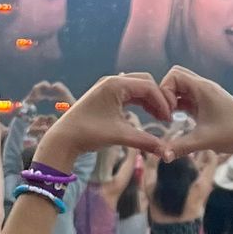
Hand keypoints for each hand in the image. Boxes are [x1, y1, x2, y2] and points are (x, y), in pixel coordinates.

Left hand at [34, 72, 172, 169]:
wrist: (63, 139)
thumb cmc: (88, 134)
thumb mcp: (120, 136)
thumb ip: (145, 141)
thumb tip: (166, 152)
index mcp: (115, 84)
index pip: (148, 86)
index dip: (162, 102)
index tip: (169, 119)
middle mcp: (112, 81)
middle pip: (145, 82)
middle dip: (158, 98)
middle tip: (166, 117)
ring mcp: (108, 87)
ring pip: (137, 88)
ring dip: (149, 101)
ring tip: (159, 118)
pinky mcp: (105, 95)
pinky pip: (128, 94)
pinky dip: (140, 102)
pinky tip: (147, 114)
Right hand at [156, 65, 232, 159]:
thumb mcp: (204, 140)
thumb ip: (180, 147)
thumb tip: (162, 156)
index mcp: (203, 88)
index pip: (173, 75)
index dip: (164, 91)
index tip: (167, 112)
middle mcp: (204, 87)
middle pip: (176, 77)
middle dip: (165, 92)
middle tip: (165, 112)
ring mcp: (207, 95)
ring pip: (182, 87)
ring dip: (172, 99)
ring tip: (169, 118)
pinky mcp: (208, 104)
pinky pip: (188, 97)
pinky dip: (179, 104)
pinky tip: (176, 120)